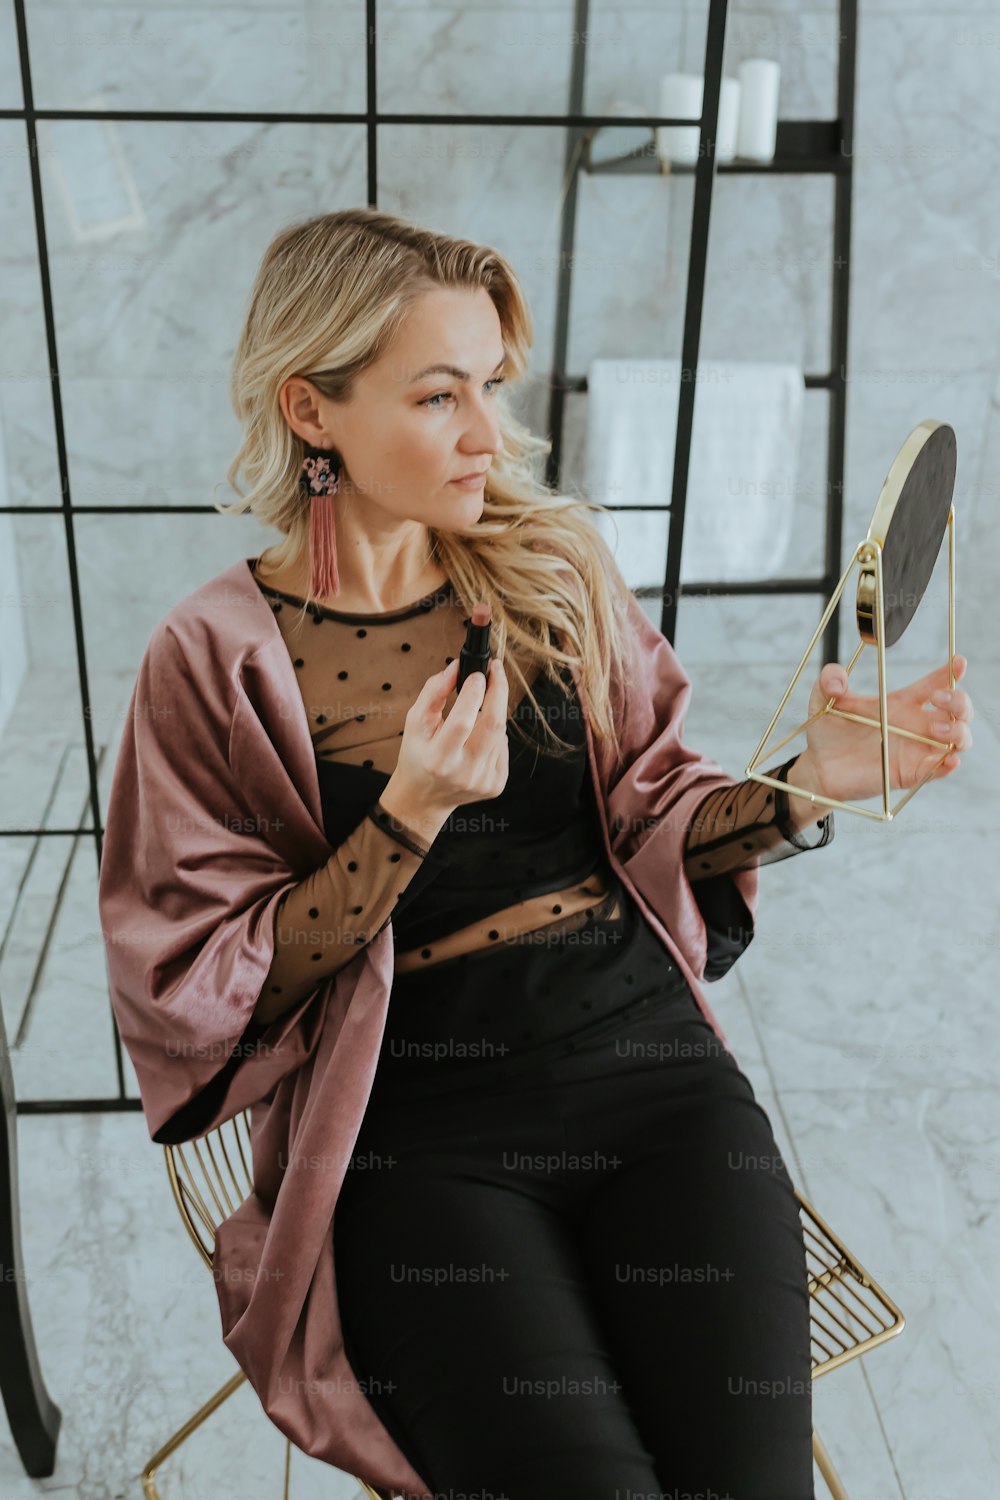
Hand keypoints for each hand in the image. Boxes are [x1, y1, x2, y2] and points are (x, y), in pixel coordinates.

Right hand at [390, 656, 509, 814]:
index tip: (479, 672)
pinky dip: (492, 736)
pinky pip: (502, 747)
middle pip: (493, 725)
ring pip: (499, 733)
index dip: (474, 693)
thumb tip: (456, 668)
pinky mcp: (496, 785)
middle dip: (498, 692)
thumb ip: (433, 693)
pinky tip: (476, 741)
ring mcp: (482, 782)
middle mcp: (463, 774)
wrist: (424, 798)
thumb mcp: (414, 723)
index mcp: (438, 760)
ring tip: (473, 716)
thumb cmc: (418, 755)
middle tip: (496, 671)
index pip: (463, 721)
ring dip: (490, 715)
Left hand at [795, 654, 972, 804]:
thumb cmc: (827, 730)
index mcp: (901, 703)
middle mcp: (916, 725)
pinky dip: (948, 765)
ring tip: (937, 730)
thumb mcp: (822, 699)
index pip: (935, 684)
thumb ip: (828, 680)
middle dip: (959, 701)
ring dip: (958, 732)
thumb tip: (837, 681)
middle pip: (958, 709)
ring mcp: (916, 749)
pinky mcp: (910, 773)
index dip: (951, 672)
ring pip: (959, 739)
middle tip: (938, 699)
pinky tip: (949, 760)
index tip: (958, 662)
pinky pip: (938, 770)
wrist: (819, 767)